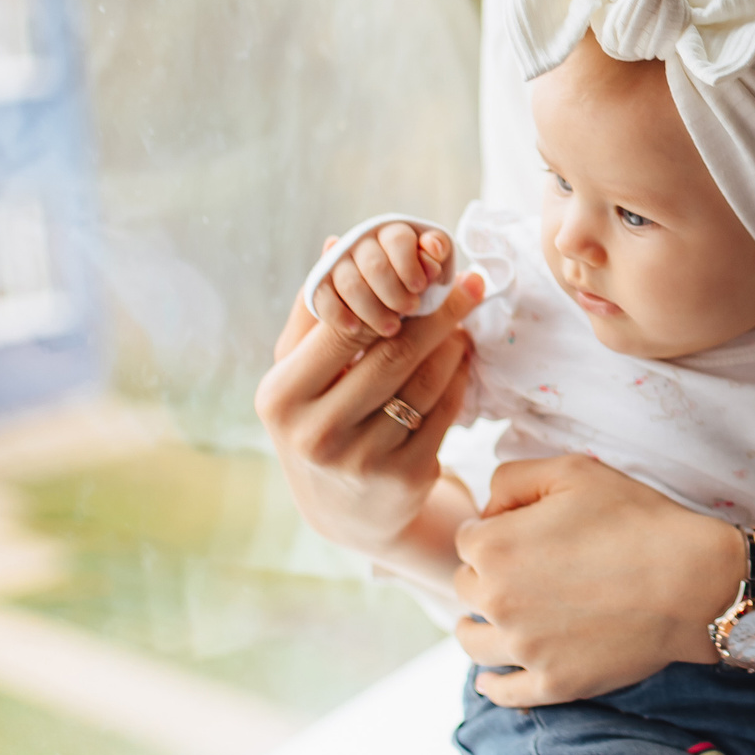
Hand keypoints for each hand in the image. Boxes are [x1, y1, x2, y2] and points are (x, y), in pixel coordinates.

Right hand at [255, 243, 483, 555]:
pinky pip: (444, 412)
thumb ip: (314, 310)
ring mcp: (362, 461)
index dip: (388, 297)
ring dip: (453, 345)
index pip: (343, 331)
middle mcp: (317, 434)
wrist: (344, 512)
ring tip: (464, 322)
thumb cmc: (317, 419)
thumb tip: (337, 243)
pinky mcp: (405, 478)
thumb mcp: (296, 373)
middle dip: (439, 313)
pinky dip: (458, 379)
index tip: (426, 272)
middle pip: (392, 354)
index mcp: (282, 398)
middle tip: (472, 284)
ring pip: (425, 383)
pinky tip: (461, 360)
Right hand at [311, 222, 450, 338]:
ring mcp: (337, 264)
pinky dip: (338, 313)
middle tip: (411, 310)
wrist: (384, 304)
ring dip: (372, 309)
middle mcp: (360, 244)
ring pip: (350, 284)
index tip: (420, 287)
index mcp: (389, 234)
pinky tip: (354, 327)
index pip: (397, 238)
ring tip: (391, 328)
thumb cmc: (413, 285)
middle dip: (395, 291)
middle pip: (375, 264)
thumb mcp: (428, 272)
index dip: (410, 263)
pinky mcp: (321, 286)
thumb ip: (432, 260)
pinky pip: (322, 297)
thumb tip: (434, 248)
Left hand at [456, 455, 745, 707]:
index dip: (495, 530)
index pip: (468, 539)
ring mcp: (523, 648)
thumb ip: (512, 478)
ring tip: (497, 620)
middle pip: (466, 589)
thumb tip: (487, 509)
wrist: (692, 581)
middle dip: (487, 576)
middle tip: (526, 570)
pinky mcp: (553, 683)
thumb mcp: (573, 471)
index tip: (524, 532)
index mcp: (494, 546)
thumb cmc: (637, 520)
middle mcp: (497, 601)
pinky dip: (493, 685)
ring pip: (473, 641)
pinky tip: (492, 679)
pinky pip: (504, 693)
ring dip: (478, 626)